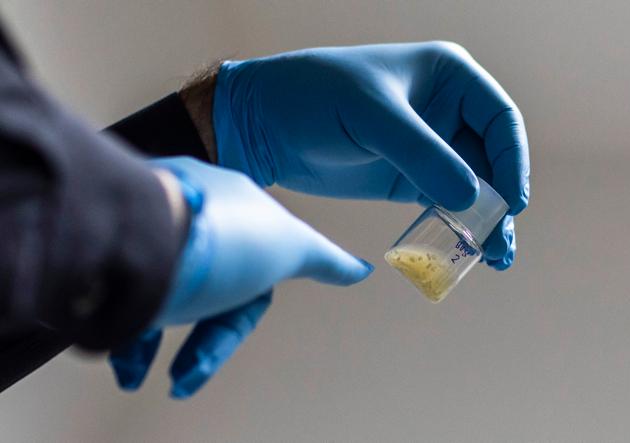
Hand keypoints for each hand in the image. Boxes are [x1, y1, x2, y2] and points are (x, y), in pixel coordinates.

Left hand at [110, 157, 372, 397]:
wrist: (148, 237)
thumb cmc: (223, 240)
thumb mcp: (289, 248)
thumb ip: (324, 260)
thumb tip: (362, 270)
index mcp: (236, 215)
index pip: (252, 281)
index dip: (240, 321)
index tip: (218, 353)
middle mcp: (196, 229)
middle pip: (210, 299)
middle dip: (201, 342)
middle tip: (182, 378)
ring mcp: (156, 244)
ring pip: (164, 305)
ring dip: (151, 347)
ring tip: (135, 373)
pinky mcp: (121, 258)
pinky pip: (125, 301)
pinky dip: (127, 337)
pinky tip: (123, 361)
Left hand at [213, 42, 528, 268]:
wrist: (262, 124)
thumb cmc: (314, 97)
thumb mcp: (371, 116)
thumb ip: (422, 154)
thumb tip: (473, 199)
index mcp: (447, 76)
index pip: (500, 119)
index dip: (512, 160)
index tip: (512, 201)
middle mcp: (444, 112)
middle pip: (490, 160)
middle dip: (500, 202)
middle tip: (500, 245)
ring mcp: (426, 149)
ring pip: (471, 187)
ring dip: (483, 222)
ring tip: (493, 258)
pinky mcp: (403, 179)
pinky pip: (441, 204)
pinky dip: (454, 227)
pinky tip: (463, 252)